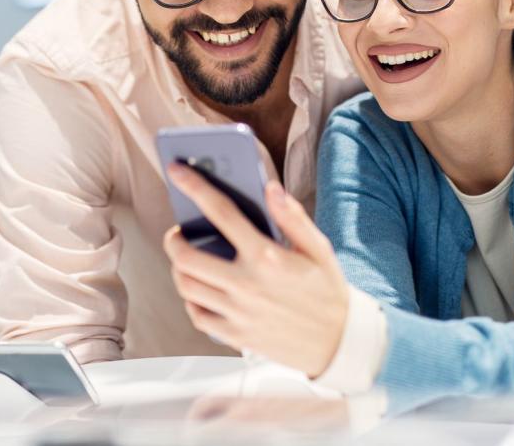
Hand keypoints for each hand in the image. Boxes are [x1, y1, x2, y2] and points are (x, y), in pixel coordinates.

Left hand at [161, 163, 348, 377]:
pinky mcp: (235, 335)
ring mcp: (237, 312)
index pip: (221, 212)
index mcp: (266, 256)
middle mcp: (246, 284)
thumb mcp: (319, 249)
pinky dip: (191, 299)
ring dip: (179, 268)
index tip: (177, 170)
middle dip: (174, 239)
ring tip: (188, 260)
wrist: (339, 343)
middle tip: (179, 233)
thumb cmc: (328, 291)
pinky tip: (201, 290)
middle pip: (186, 256)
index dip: (194, 186)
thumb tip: (269, 188)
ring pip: (186, 286)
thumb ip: (292, 217)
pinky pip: (197, 315)